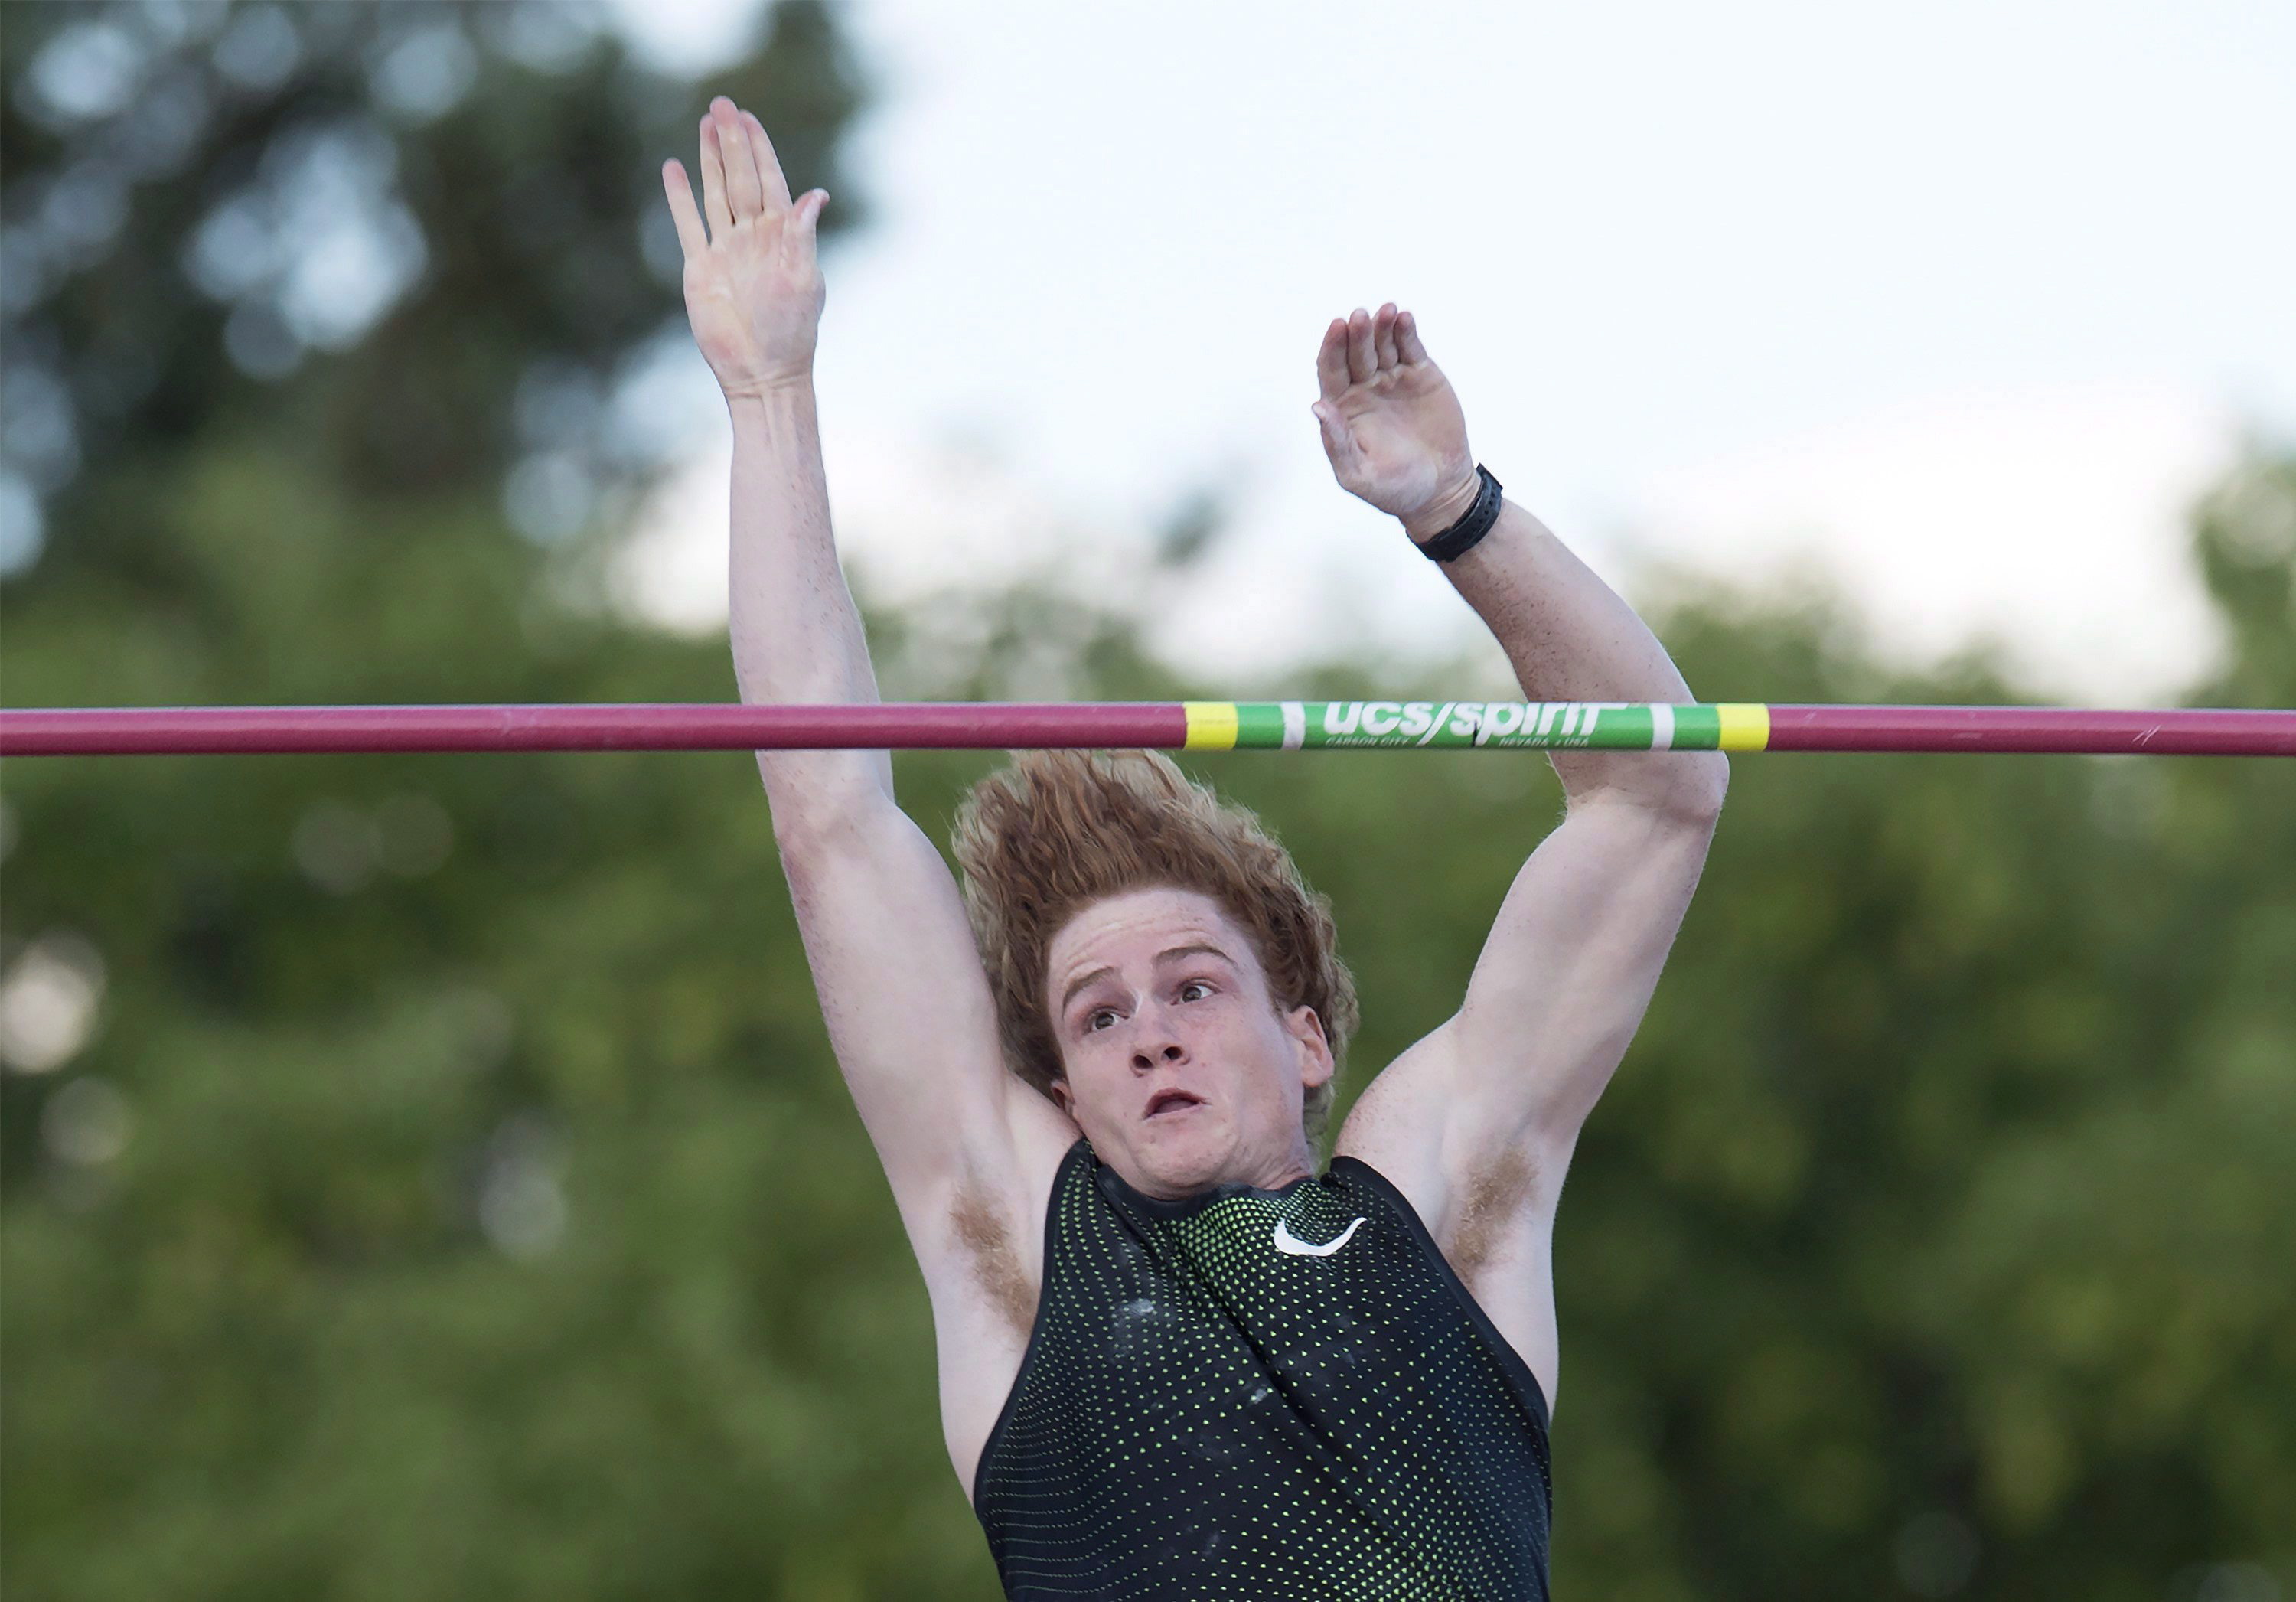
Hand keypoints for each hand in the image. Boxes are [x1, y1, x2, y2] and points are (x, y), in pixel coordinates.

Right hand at [661, 96, 827, 399]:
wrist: (762, 371)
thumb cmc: (792, 331)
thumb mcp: (804, 280)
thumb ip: (803, 236)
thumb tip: (816, 195)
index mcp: (782, 235)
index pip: (769, 180)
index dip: (759, 149)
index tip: (748, 118)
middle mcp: (753, 236)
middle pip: (739, 177)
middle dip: (731, 142)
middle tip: (721, 105)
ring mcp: (726, 250)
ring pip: (715, 193)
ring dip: (710, 159)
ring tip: (704, 124)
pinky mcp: (701, 268)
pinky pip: (688, 224)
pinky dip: (680, 197)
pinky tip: (674, 168)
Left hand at [1312, 304, 1479, 539]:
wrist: (1440, 490)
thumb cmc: (1395, 489)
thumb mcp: (1359, 475)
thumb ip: (1337, 443)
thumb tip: (1317, 407)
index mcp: (1343, 408)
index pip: (1331, 369)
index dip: (1332, 347)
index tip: (1337, 327)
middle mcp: (1364, 388)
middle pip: (1356, 352)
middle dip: (1357, 333)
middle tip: (1360, 317)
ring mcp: (1392, 378)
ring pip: (1382, 344)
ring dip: (1382, 326)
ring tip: (1386, 312)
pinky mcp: (1420, 375)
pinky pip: (1410, 348)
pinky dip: (1407, 332)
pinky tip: (1404, 318)